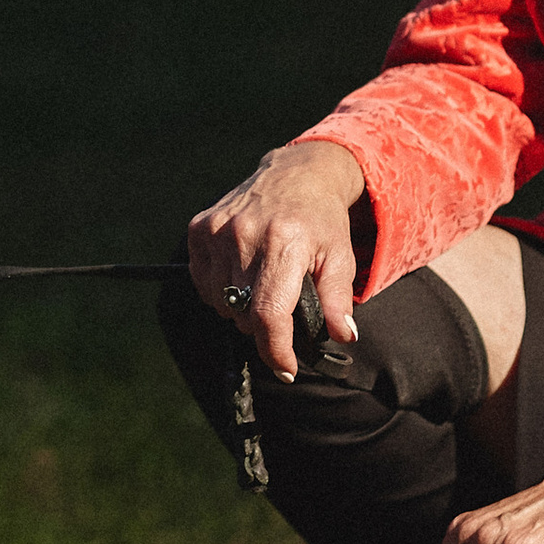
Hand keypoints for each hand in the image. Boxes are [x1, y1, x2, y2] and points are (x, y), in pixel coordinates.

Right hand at [186, 140, 365, 380]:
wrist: (295, 173)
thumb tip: (343, 336)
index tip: (286, 369)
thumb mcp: (340, 258)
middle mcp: (244, 235)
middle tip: (282, 307)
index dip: (275, 350)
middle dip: (264, 325)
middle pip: (244, 314)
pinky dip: (221, 289)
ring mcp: (217, 230)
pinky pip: (203, 283)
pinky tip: (241, 272)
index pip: (269, 313)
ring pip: (221, 303)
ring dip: (241, 308)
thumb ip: (338, 300)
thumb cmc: (320, 220)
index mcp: (284, 242)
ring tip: (262, 285)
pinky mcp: (200, 228)